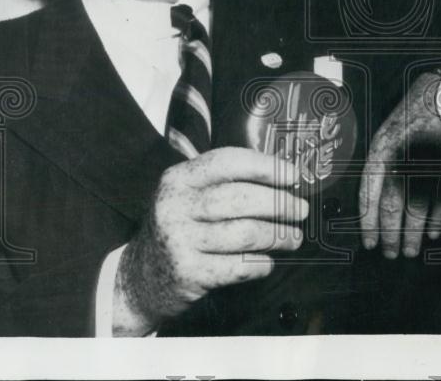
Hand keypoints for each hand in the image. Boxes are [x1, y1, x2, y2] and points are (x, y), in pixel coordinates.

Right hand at [114, 147, 308, 334]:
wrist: (139, 277)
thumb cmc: (179, 229)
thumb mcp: (187, 195)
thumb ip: (224, 182)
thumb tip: (282, 177)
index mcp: (178, 178)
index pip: (228, 162)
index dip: (266, 166)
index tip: (293, 175)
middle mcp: (175, 205)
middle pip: (241, 198)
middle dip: (279, 204)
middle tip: (300, 210)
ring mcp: (179, 240)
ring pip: (245, 233)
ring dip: (278, 236)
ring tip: (293, 238)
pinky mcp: (188, 273)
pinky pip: (239, 266)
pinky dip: (261, 264)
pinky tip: (268, 262)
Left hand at [359, 70, 440, 258]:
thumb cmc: (421, 106)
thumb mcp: (393, 126)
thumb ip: (383, 159)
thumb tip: (372, 201)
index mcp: (385, 145)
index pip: (371, 191)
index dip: (368, 221)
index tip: (368, 242)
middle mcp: (406, 156)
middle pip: (394, 204)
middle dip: (391, 234)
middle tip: (390, 253)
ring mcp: (431, 163)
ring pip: (419, 208)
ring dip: (413, 234)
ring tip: (410, 250)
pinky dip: (438, 220)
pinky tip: (433, 233)